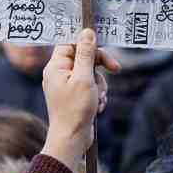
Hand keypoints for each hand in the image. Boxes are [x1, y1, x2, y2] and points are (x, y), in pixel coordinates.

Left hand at [41, 29, 119, 167]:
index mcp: (56, 66)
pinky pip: (91, 87)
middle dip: (100, 67)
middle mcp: (59, 74)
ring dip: (100, 85)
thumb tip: (87, 32)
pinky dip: (97, 95)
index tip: (103, 47)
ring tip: (98, 99)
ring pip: (91, 74)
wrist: (72, 139)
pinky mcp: (75, 97)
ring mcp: (67, 86)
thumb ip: (86, 54)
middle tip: (116, 69)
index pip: (71, 43)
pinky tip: (97, 107)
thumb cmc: (75, 109)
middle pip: (84, 58)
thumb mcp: (84, 77)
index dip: (88, 43)